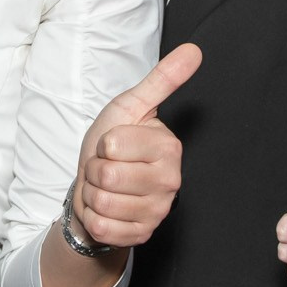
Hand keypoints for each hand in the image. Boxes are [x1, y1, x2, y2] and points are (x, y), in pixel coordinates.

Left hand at [70, 44, 202, 247]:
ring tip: (106, 187)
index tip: (113, 145)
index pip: (113, 145)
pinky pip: (103, 227)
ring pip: (103, 203)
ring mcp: (157, 212)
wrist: (100, 186)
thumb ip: (162, 80)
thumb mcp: (130, 107)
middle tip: (107, 168)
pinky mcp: (141, 236)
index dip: (103, 144)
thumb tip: (193, 50)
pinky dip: (94, 218)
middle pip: (107, 176)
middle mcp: (170, 182)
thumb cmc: (113, 145)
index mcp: (169, 148)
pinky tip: (107, 208)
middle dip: (95, 170)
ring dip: (93, 194)